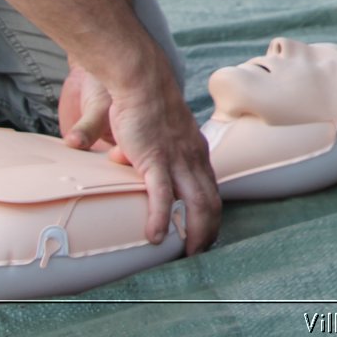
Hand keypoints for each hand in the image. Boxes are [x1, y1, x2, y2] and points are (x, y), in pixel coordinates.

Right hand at [66, 61, 220, 254]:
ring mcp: (177, 160)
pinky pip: (161, 196)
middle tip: (200, 253)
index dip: (210, 215)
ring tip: (186, 254)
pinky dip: (160, 219)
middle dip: (208, 231)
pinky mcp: (155, 159)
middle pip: (210, 202)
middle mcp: (194, 158)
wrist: (143, 82)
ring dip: (192, 232)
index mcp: (197, 152)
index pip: (212, 189)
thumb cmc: (146, 105)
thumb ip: (147, 151)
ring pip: (194, 203)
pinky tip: (155, 238)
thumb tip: (125, 162)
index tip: (206, 234)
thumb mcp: (156, 133)